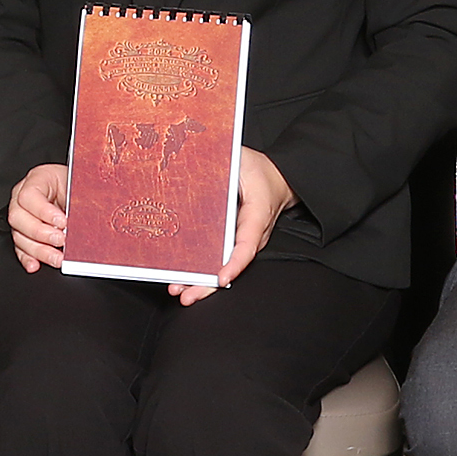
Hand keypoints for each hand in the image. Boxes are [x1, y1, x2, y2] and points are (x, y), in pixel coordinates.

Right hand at [7, 162, 71, 271]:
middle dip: (40, 233)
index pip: (29, 195)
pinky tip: (36, 264)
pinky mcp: (25, 233)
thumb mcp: (80, 187)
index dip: (44, 212)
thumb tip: (82, 222)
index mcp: (38, 179)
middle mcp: (24, 197)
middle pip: (17, 217)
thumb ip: (78, 202)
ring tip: (57, 257)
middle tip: (60, 239)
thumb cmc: (79, 186)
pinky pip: (20, 248)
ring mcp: (22, 215)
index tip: (62, 222)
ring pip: (18, 235)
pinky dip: (28, 258)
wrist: (82, 189)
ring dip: (38, 250)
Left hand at [196, 148, 296, 298]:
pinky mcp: (232, 241)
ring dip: (201, 282)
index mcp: (257, 215)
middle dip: (208, 285)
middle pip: (231, 266)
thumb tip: (193, 166)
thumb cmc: (259, 171)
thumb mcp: (242, 160)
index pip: (247, 244)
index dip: (234, 263)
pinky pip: (218, 259)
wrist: (277, 180)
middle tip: (185, 294)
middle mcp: (251, 235)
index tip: (221, 277)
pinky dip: (202, 271)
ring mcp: (242, 241)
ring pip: (223, 267)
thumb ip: (222, 166)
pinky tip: (182, 278)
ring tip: (178, 291)